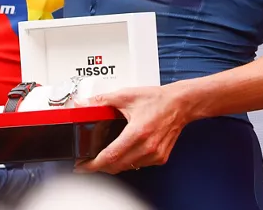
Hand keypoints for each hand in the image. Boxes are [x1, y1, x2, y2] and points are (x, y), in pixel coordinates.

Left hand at [76, 85, 193, 173]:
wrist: (180, 104)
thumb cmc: (157, 99)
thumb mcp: (125, 96)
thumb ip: (102, 101)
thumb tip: (84, 104)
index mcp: (138, 133)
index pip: (111, 156)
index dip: (93, 164)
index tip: (82, 166)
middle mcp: (147, 147)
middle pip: (117, 166)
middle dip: (99, 166)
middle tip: (86, 162)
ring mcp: (155, 155)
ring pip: (127, 167)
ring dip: (113, 165)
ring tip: (101, 157)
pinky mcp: (160, 158)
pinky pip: (138, 165)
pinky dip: (126, 162)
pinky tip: (120, 153)